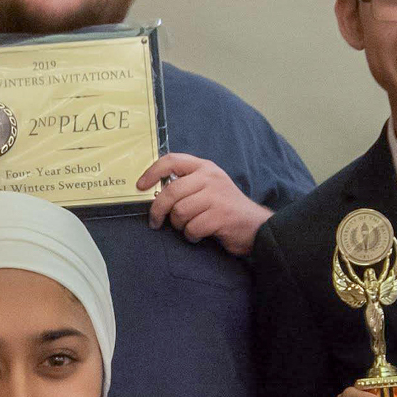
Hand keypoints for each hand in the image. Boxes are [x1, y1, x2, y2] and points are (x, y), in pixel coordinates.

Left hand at [139, 153, 270, 256]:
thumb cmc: (225, 207)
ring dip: (179, 225)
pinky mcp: (221, 216)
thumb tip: (153, 192)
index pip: (172, 160)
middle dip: (158, 210)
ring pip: (179, 212)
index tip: (141, 186)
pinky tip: (200, 234)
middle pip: (170, 192)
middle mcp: (210, 178)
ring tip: (189, 226)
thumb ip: (185, 184)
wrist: (256, 225)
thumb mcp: (208, 186)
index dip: (152, 172)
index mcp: (204, 167)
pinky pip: (192, 228)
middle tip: (155, 222)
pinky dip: (192, 235)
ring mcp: (217, 196)